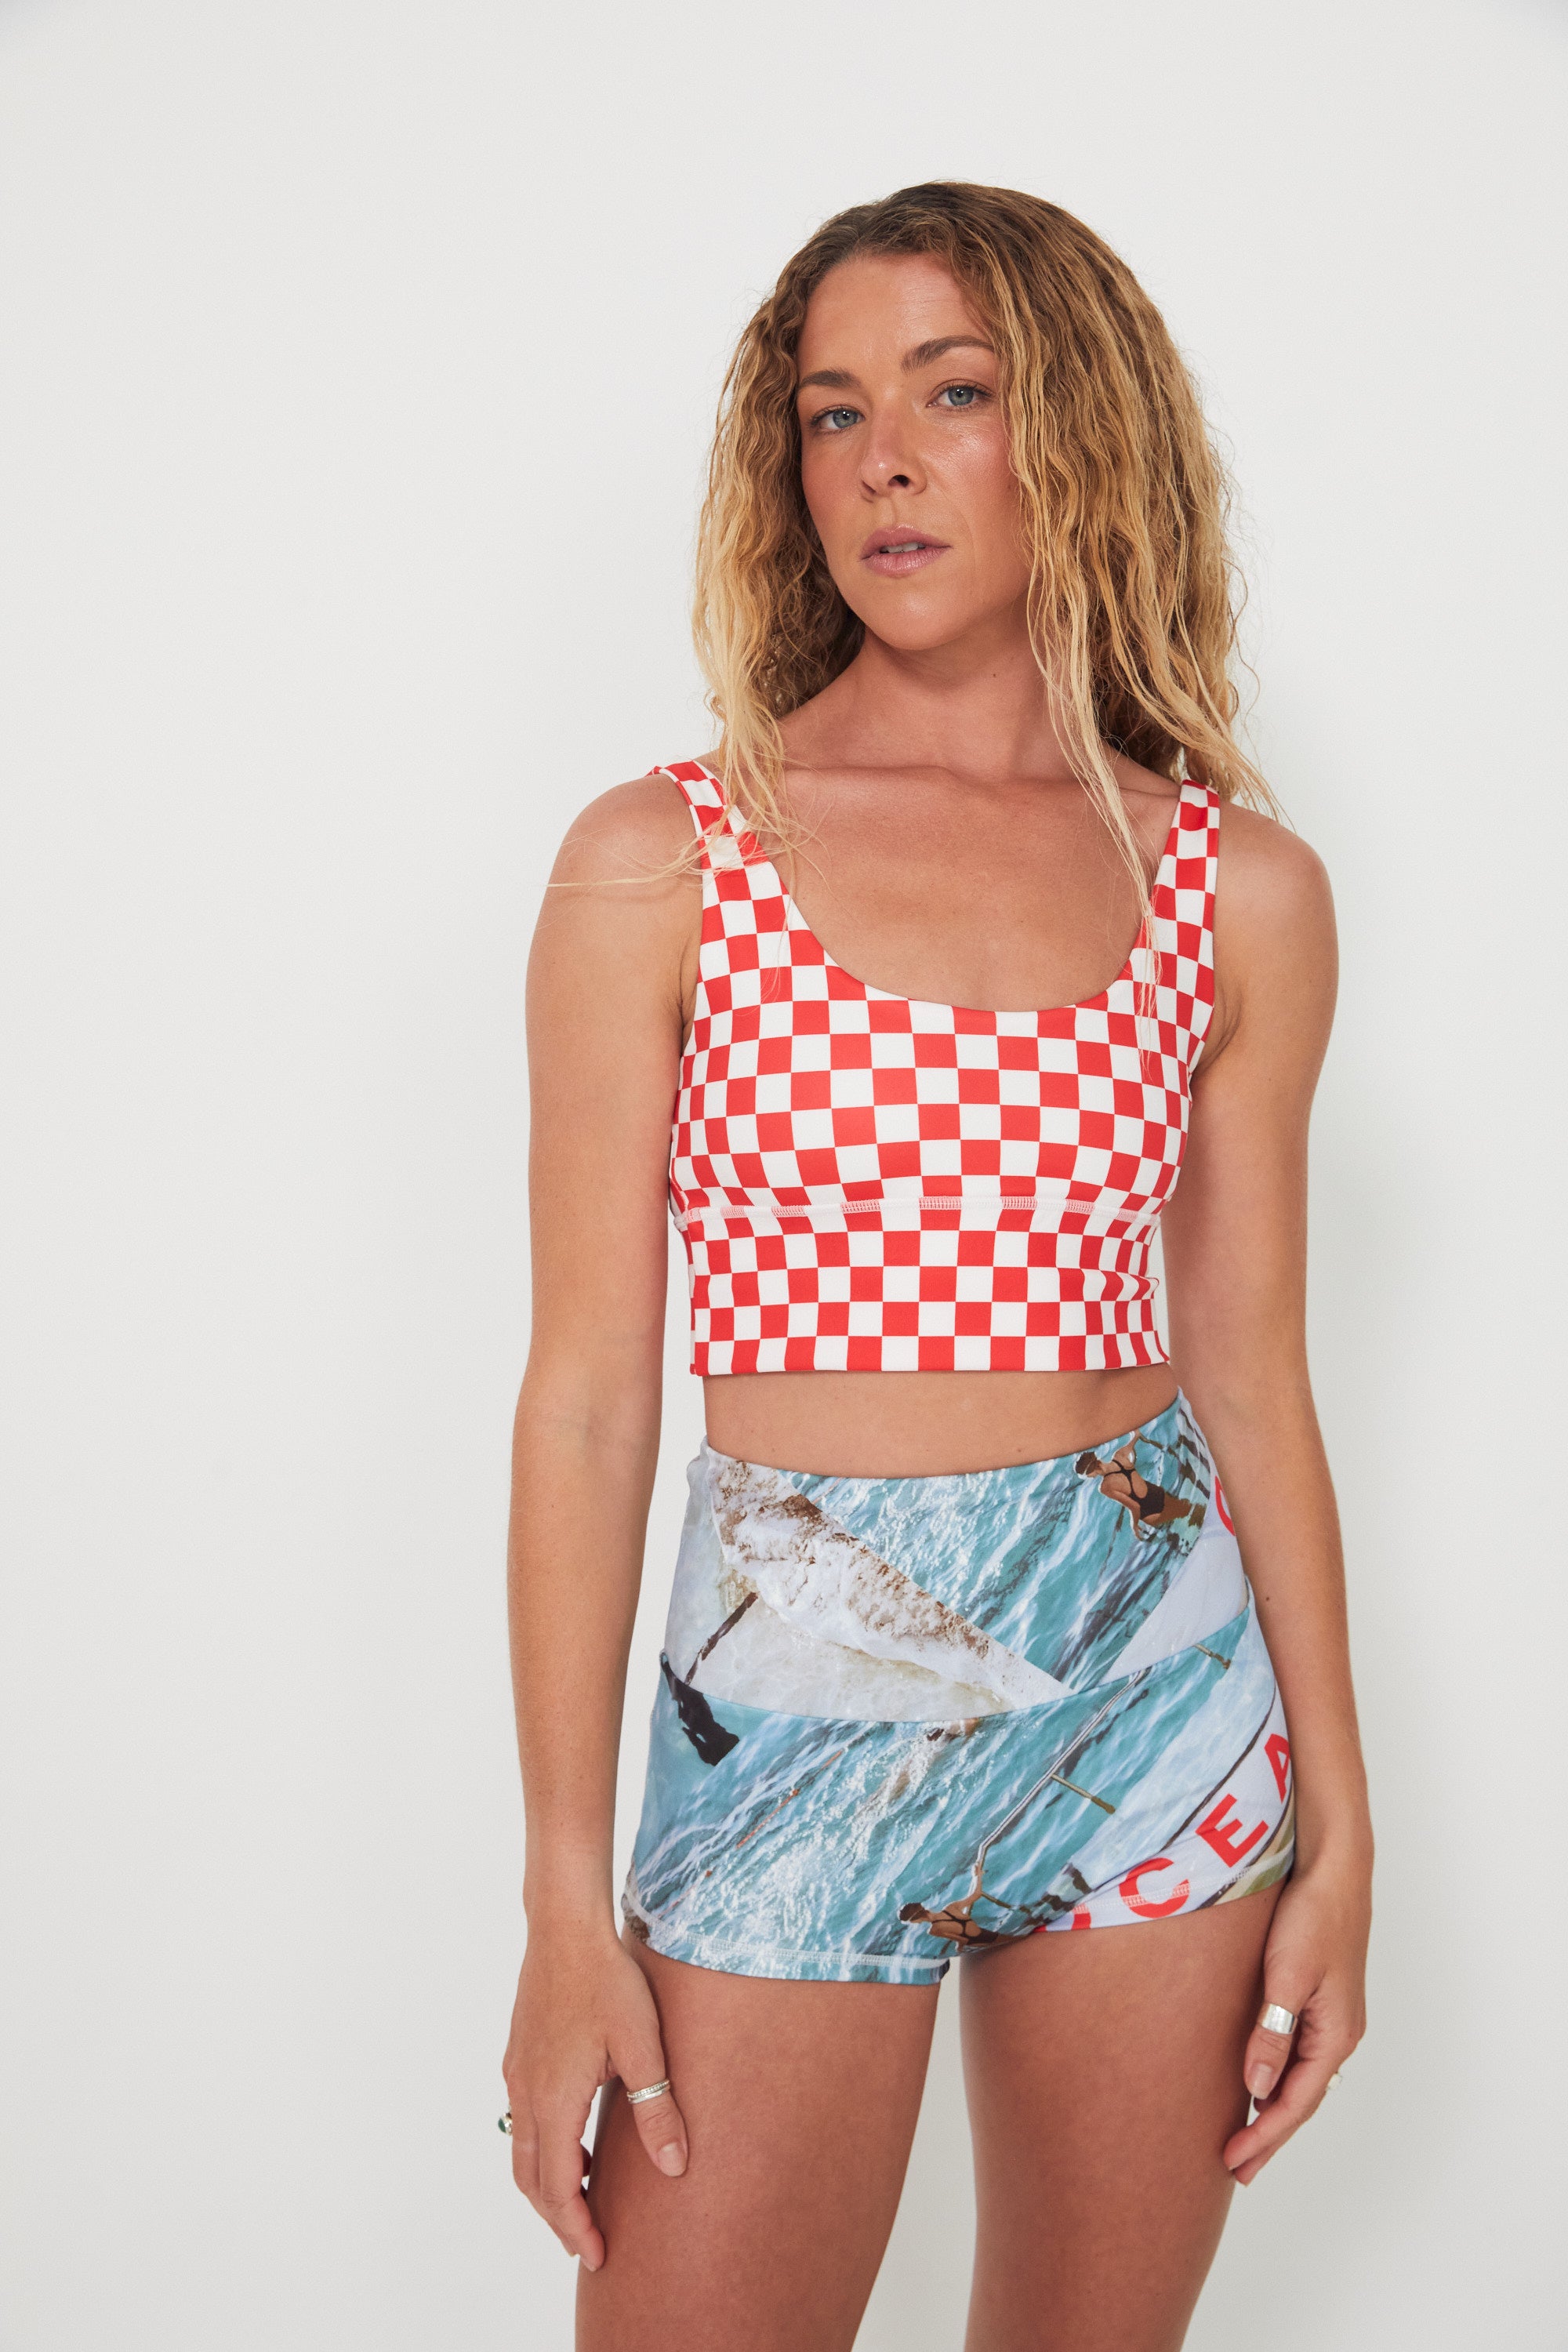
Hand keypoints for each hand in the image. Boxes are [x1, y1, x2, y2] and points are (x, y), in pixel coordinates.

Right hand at [502, 1927, 687, 2269]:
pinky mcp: (519, 2054)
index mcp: (553, 2101)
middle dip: (557, 2217)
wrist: (564, 1927)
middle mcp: (525, 2093)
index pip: (557, 2187)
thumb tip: (675, 2168)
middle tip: (587, 2243)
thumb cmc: (607, 1981)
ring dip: (547, 2183)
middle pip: (530, 2178)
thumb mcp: (643, 2046)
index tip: (597, 2255)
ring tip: (582, 2200)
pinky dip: (542, 2149)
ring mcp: (517, 2073)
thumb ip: (657, 2109)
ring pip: (521, 2150)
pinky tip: (574, 2141)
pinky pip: (521, 2120)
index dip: (575, 2227)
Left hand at [1223, 1855, 1369, 2184]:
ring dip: (1271, 2110)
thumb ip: (1272, 2034)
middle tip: (1236, 2170)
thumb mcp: (1287, 1977)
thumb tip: (1255, 2089)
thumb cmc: (1312, 1917)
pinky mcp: (1316, 1998)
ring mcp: (1330, 2017)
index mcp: (1335, 2035)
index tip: (1234, 2162)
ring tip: (1243, 2139)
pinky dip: (1277, 2078)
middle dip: (1269, 2136)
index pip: (1296, 2103)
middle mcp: (1338, 2033)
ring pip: (1299, 2078)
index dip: (1264, 2136)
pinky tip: (1256, 2083)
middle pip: (1300, 2099)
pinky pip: (1296, 2053)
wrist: (1333, 1870)